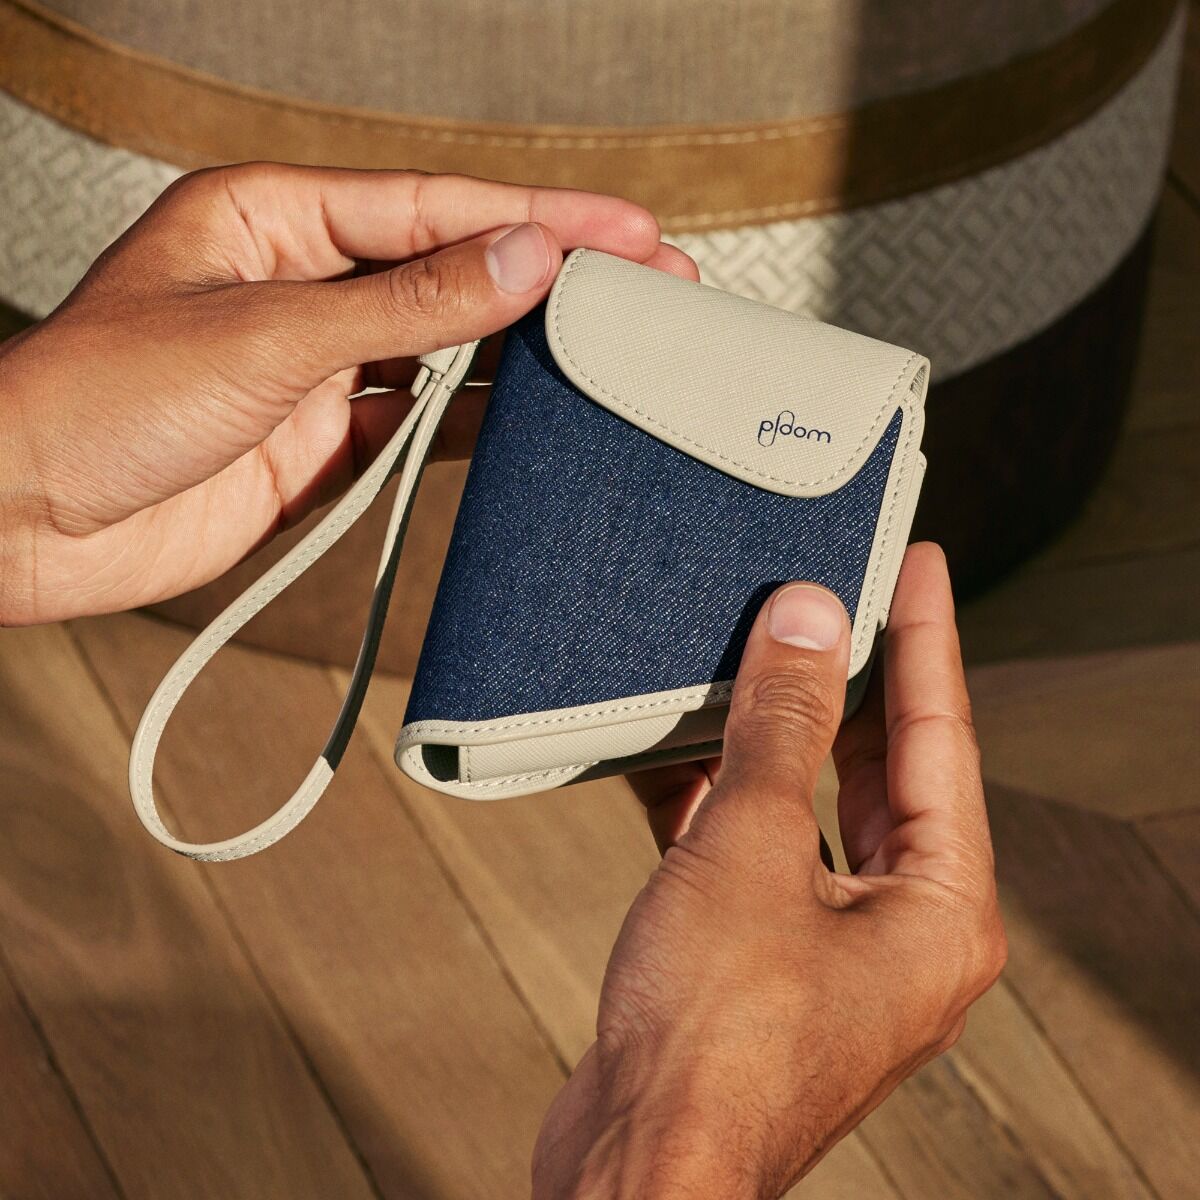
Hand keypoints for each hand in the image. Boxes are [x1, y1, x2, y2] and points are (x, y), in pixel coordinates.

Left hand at [0, 164, 694, 623]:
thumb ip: (405, 305)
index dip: (540, 220)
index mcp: (275, 218)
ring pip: (445, 347)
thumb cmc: (92, 402)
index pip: (437, 208)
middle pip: (453, 269)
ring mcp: (316, 365)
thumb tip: (520, 263)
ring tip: (616, 344)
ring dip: (524, 350)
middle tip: (652, 279)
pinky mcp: (320, 439)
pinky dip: (477, 424)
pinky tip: (536, 417)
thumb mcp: (265, 335)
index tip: (627, 233)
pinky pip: (420, 423)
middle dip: (552, 275)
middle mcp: (303, 283)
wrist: (25, 522)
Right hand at [534, 544, 1005, 1199]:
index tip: (919, 565)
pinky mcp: (759, 956)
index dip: (926, 638)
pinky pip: (752, 849)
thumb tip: (807, 622)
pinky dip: (719, 795)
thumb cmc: (713, 1043)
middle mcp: (898, 930)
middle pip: (884, 771)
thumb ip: (782, 727)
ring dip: (776, 735)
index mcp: (940, 911)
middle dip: (854, 680)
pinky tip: (681, 741)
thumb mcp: (751, 847)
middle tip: (839, 593)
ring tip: (758, 649)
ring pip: (811, 808)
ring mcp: (826, 945)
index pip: (942, 737)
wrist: (633, 1166)